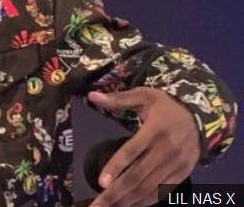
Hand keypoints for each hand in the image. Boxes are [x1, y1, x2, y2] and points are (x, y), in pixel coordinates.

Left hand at [88, 88, 199, 206]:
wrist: (199, 116)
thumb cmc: (165, 105)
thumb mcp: (143, 95)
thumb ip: (118, 99)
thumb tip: (93, 95)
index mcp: (155, 129)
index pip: (132, 151)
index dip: (116, 167)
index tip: (101, 183)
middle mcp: (167, 149)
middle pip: (138, 176)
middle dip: (116, 193)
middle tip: (97, 206)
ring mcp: (177, 164)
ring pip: (149, 187)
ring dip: (128, 200)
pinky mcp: (183, 173)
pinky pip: (163, 191)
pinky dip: (146, 200)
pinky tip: (129, 205)